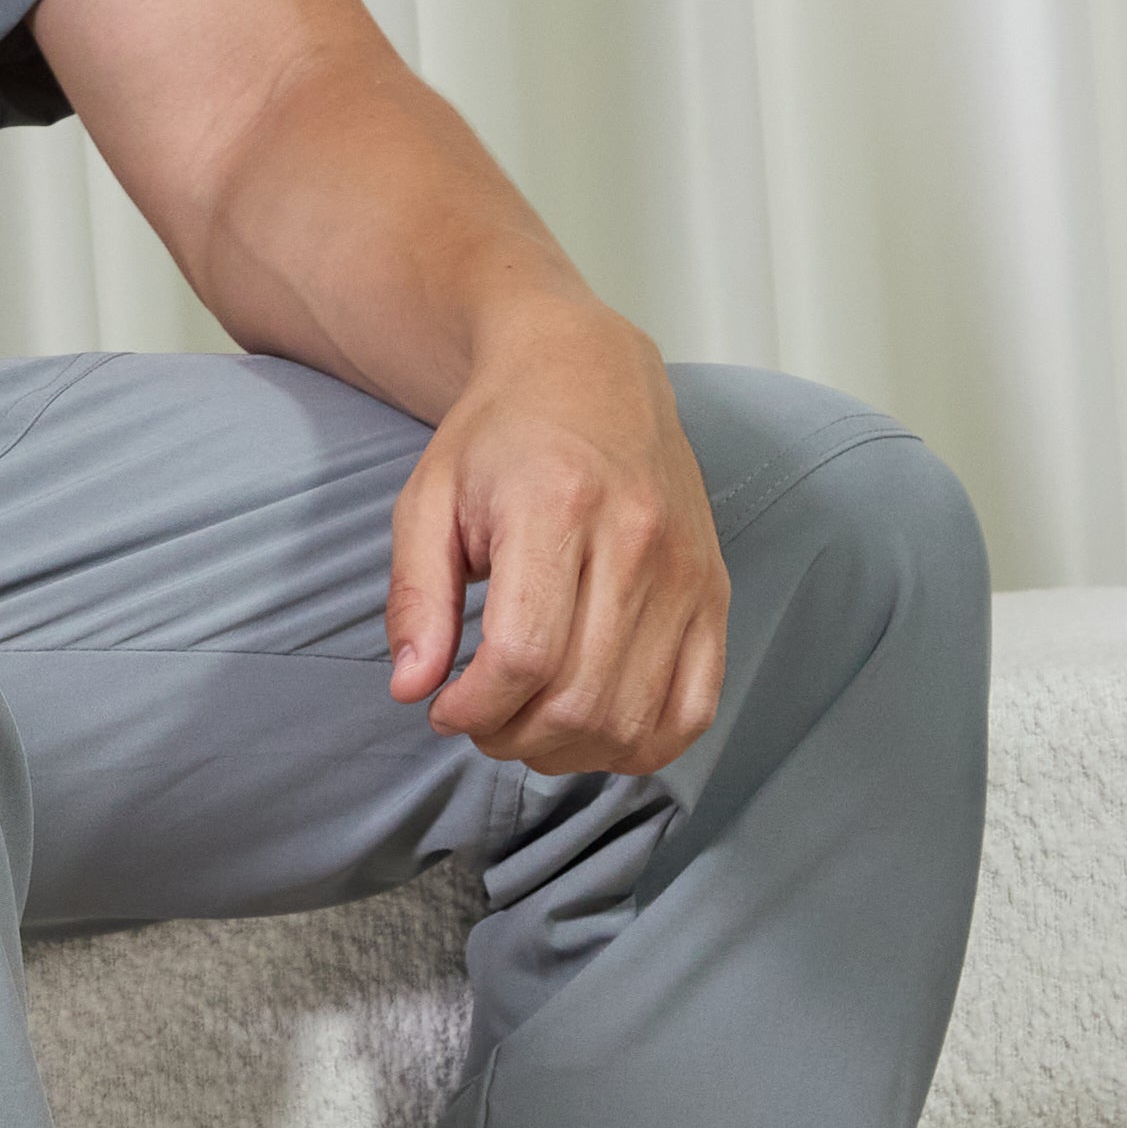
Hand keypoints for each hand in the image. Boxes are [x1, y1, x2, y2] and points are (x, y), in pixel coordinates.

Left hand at [387, 298, 726, 773]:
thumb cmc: (499, 438)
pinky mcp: (714, 593)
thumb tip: (412, 689)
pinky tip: (591, 731)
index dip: (474, 708)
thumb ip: (415, 595)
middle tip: (478, 720)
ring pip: (633, 718)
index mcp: (557, 507)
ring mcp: (687, 572)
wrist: (590, 375)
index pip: (524, 655)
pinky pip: (693, 708)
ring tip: (526, 724)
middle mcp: (637, 541)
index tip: (443, 709)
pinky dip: (641, 745)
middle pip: (579, 699)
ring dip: (567, 752)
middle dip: (511, 737)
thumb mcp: (428, 498)